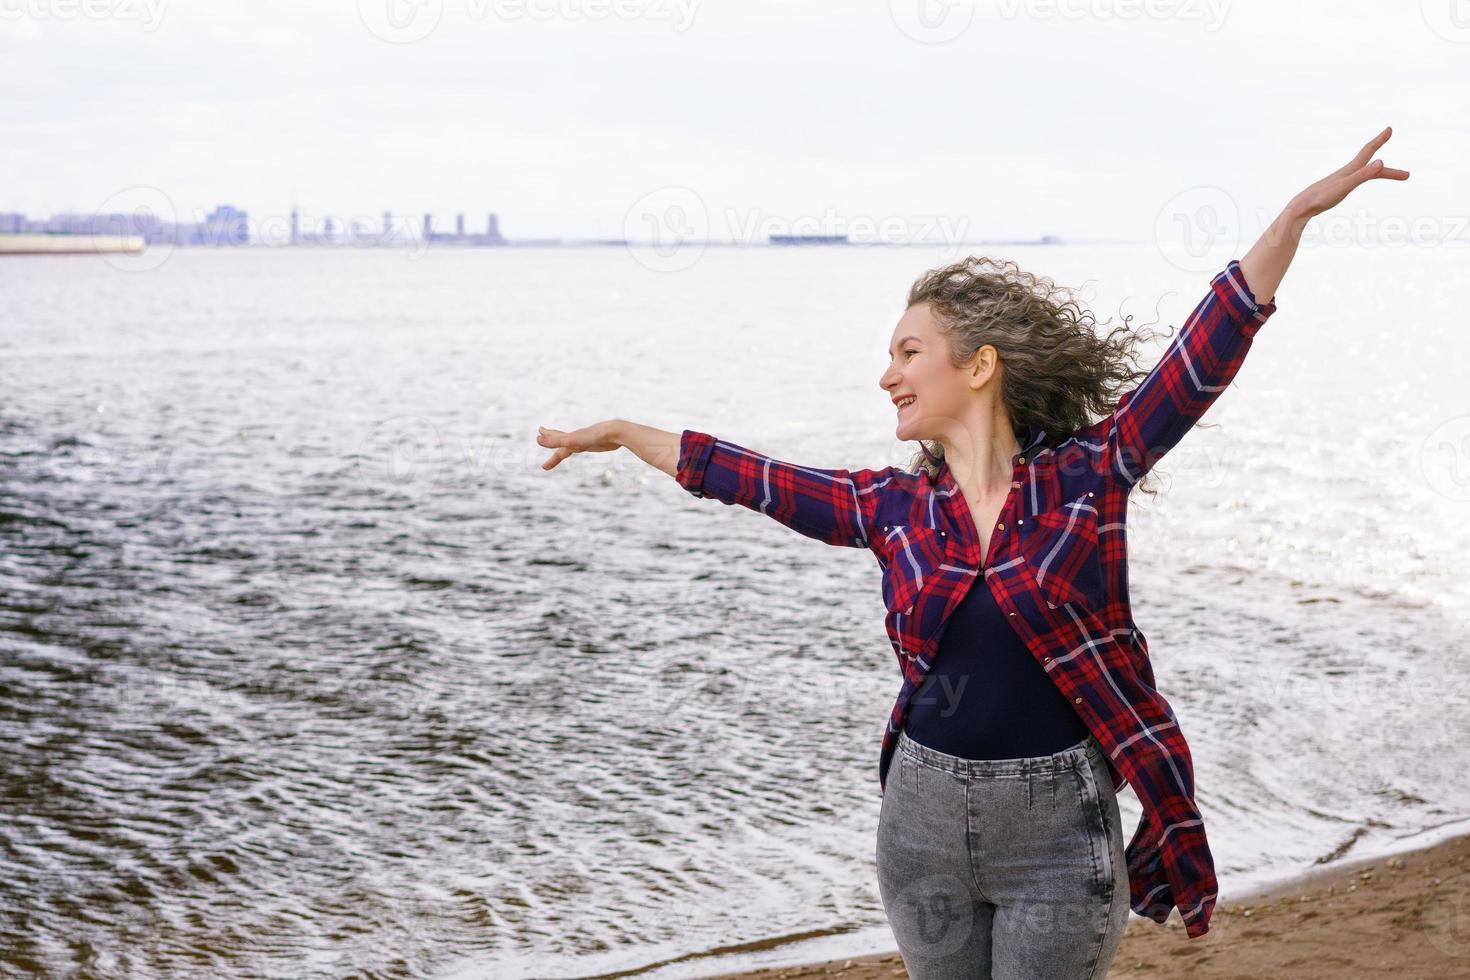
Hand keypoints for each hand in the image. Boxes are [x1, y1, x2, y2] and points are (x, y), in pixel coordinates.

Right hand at [536, 420, 622, 469]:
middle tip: (541, 436)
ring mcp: (587, 440)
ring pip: (573, 444)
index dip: (547, 438)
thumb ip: (555, 441)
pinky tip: (584, 447)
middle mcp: (577, 438)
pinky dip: (580, 446)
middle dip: (551, 441)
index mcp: (571, 438)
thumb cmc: (594, 436)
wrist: (617, 432)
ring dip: (566, 446)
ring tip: (564, 447)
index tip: (539, 431)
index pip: (555, 439)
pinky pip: (585, 446)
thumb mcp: (572, 441)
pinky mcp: (597, 444)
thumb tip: (537, 439)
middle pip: (561, 441)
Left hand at [1287, 125, 1409, 220]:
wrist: (1301, 207)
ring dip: (1379, 176)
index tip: (1389, 129)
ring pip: (1364, 175)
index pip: (1368, 151)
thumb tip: (1381, 161)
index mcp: (1351, 170)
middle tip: (1407, 175)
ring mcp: (1341, 181)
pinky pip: (1355, 181)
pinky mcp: (1335, 189)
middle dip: (1390, 172)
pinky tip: (1359, 182)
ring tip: (1389, 182)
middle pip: (1373, 169)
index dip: (1379, 140)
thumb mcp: (1346, 187)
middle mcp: (1346, 173)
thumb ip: (1363, 175)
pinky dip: (1363, 179)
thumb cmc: (1321, 197)